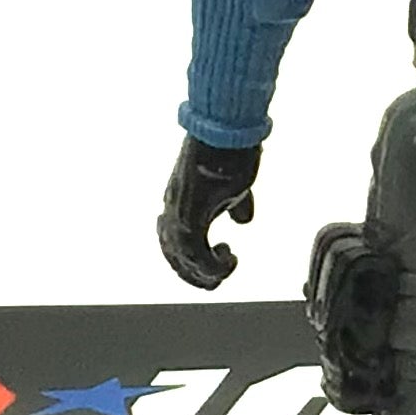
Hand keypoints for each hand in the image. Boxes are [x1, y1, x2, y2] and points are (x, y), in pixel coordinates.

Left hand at [157, 134, 261, 289]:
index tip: (209, 268)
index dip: (188, 261)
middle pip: (174, 256)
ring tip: (223, 273)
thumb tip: (242, 219)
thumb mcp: (235, 187)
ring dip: (204, 272)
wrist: (227, 133)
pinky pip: (196, 254)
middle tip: (214, 282)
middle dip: (194, 274)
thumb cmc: (230, 152)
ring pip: (183, 259)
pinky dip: (212, 264)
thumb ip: (236, 206)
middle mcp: (174, 210)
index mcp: (180, 203)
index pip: (174, 242)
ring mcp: (180, 213)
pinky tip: (229, 260)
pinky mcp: (191, 216)